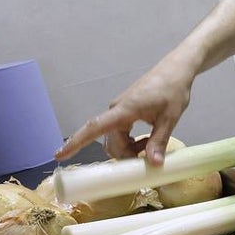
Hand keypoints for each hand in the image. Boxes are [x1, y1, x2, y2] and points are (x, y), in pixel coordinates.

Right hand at [56, 60, 193, 165]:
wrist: (176, 70)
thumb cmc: (173, 90)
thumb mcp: (170, 118)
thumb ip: (159, 141)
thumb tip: (153, 164)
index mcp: (124, 110)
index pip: (94, 127)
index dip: (75, 142)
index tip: (58, 155)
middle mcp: (116, 110)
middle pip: (110, 142)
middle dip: (124, 155)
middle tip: (148, 159)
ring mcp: (120, 110)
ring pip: (115, 139)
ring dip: (129, 149)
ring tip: (150, 147)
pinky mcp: (125, 111)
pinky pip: (120, 132)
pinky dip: (130, 142)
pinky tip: (145, 142)